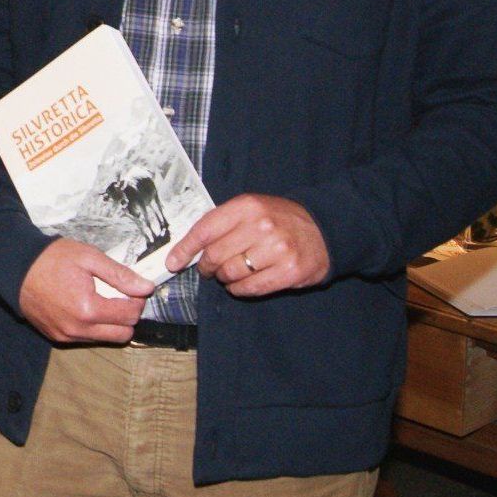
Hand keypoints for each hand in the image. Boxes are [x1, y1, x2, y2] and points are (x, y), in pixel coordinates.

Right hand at [19, 237, 154, 343]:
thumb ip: (120, 274)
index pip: (130, 315)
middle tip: (119, 296)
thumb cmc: (52, 258)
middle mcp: (78, 329)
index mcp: (88, 309)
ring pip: (105, 339)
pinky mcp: (56, 338)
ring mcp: (66, 336)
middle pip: (122, 334)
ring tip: (99, 300)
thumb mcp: (88, 258)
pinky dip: (92, 327)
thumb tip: (147, 287)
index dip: (137, 300)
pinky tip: (83, 306)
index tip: (131, 288)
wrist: (15, 267)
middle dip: (127, 316)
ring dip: (110, 323)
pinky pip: (86, 339)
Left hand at [166, 193, 328, 296]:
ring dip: (225, 279)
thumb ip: (221, 223)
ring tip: (230, 274)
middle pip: (215, 255)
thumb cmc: (278, 219)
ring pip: (231, 274)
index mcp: (246, 206)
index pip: (204, 230)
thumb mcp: (251, 209)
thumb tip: (186, 249)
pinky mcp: (290, 271)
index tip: (172, 263)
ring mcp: (278, 249)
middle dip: (206, 267)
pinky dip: (240, 290)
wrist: (324, 228)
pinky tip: (241, 284)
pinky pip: (251, 288)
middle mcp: (261, 226)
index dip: (185, 249)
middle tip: (209, 270)